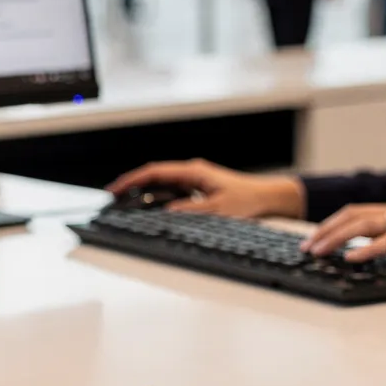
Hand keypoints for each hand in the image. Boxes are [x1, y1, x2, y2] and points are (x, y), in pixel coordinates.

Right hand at [107, 159, 305, 218]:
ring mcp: (195, 181)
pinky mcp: (199, 190)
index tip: (116, 189)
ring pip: (162, 185)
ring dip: (145, 194)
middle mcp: (192, 173)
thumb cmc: (249, 199)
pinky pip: (172, 192)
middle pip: (154, 176)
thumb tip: (167, 213)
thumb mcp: (219, 208)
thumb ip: (192, 210)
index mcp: (194, 171)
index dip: (132, 180)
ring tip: (127, 205)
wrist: (270, 198)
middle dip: (132, 186)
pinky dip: (158, 200)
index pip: (155, 172)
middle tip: (114, 199)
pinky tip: (151, 210)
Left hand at [303, 200, 385, 272]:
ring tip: (319, 251)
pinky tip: (351, 258)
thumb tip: (365, 251)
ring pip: (364, 225)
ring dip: (337, 238)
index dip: (330, 224)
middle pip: (352, 216)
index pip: (355, 212)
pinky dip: (366, 250)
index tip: (313, 239)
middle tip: (306, 247)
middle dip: (325, 230)